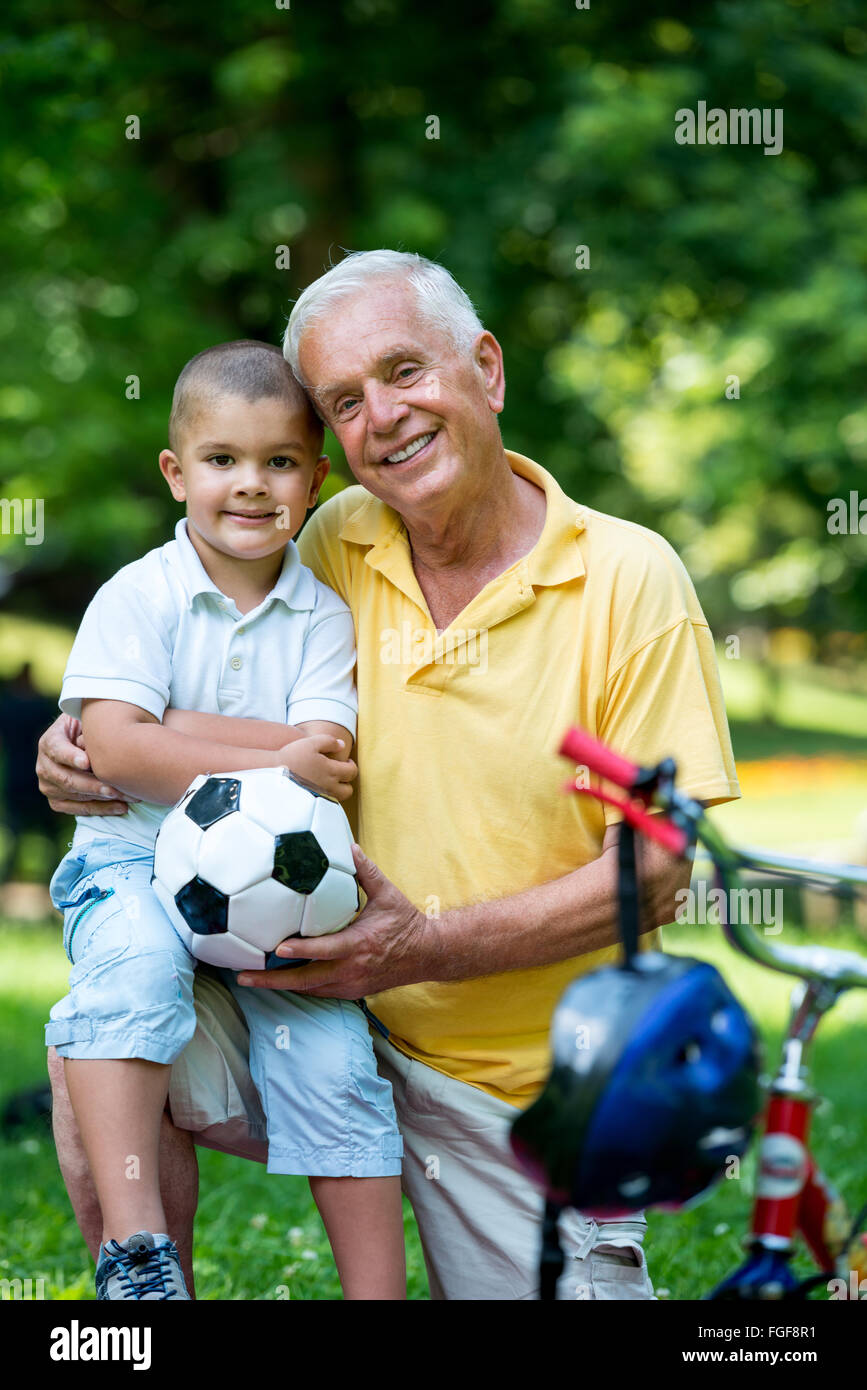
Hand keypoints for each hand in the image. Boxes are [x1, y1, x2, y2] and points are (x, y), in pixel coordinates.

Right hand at [36, 713, 130, 815]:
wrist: (81, 744)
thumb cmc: (90, 730)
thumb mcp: (88, 721)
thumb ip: (92, 728)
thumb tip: (99, 741)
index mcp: (49, 742)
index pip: (57, 749)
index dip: (71, 756)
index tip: (87, 762)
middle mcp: (44, 765)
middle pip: (66, 778)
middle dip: (93, 785)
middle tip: (115, 789)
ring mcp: (48, 785)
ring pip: (74, 795)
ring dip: (102, 799)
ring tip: (126, 797)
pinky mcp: (56, 801)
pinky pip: (78, 809)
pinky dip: (101, 809)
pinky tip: (121, 807)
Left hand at [236, 844, 436, 996]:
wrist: (427, 954)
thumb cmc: (406, 923)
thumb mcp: (388, 894)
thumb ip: (366, 871)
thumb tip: (348, 845)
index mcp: (360, 944)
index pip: (325, 949)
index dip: (301, 949)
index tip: (277, 947)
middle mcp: (352, 969)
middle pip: (306, 980)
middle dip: (273, 980)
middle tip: (243, 976)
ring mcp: (351, 984)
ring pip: (309, 989)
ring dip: (280, 986)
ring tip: (251, 979)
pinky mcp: (352, 992)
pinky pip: (320, 992)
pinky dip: (299, 987)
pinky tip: (280, 981)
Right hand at [278, 734, 356, 802]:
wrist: (272, 773)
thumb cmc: (291, 757)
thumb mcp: (310, 743)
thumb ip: (328, 741)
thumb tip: (342, 745)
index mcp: (331, 771)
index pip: (352, 772)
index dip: (351, 765)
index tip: (345, 762)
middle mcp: (328, 787)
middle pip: (348, 790)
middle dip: (347, 781)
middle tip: (340, 773)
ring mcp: (320, 797)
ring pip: (337, 799)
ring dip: (338, 791)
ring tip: (329, 782)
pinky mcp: (310, 804)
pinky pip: (325, 804)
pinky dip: (326, 797)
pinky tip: (317, 789)